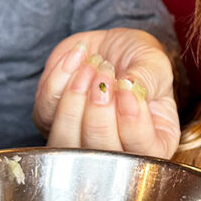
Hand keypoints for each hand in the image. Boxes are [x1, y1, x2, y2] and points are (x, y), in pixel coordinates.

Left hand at [32, 28, 179, 158]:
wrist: (110, 45)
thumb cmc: (139, 59)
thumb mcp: (155, 63)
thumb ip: (148, 78)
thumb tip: (131, 86)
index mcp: (152, 145)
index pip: (142, 153)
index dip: (132, 124)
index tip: (127, 88)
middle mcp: (114, 153)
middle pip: (100, 155)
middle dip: (99, 111)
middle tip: (106, 72)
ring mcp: (78, 141)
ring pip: (66, 141)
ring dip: (75, 99)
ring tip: (91, 65)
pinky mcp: (50, 121)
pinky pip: (45, 112)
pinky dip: (57, 81)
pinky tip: (77, 57)